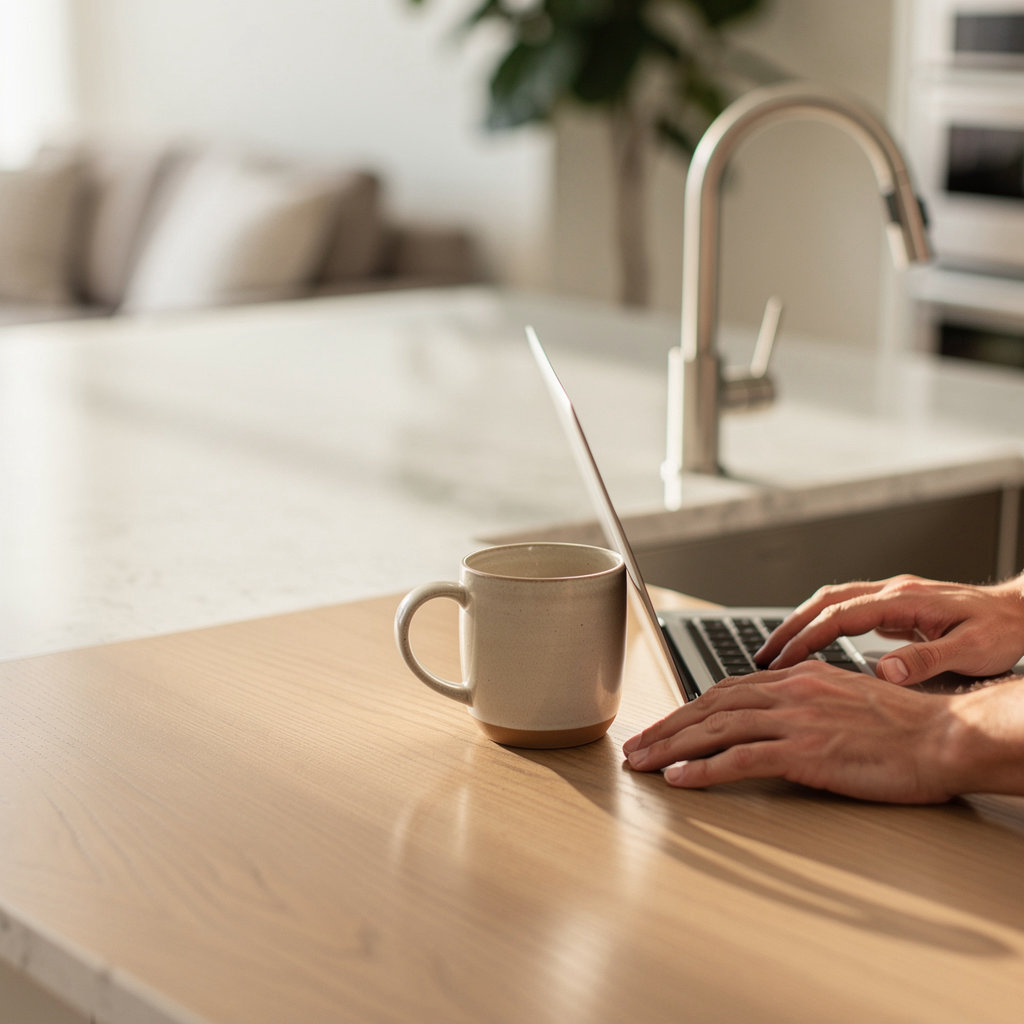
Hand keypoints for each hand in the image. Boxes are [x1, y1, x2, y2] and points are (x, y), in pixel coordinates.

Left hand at [623, 665, 959, 802]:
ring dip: (671, 747)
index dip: (688, 709)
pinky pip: (740, 759)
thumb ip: (804, 703)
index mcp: (797, 678)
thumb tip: (775, 719)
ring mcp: (794, 720)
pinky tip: (680, 780)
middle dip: (666, 727)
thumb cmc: (903, 726)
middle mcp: (788, 691)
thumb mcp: (844, 699)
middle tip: (636, 745)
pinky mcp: (804, 750)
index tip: (664, 725)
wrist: (943, 736)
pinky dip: (704, 770)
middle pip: (709, 706)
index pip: (725, 690)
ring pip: (714, 729)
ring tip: (642, 762)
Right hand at [756, 574, 1023, 685]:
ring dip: (801, 624)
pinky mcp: (898, 607)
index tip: (780, 662)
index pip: (839, 616)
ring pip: (832, 602)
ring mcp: (893, 597)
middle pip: (824, 602)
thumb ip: (927, 660)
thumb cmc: (1004, 632)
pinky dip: (822, 625)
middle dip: (789, 628)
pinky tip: (815, 646)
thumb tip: (884, 670)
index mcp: (903, 600)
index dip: (805, 638)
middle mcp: (892, 592)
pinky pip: (848, 611)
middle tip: (762, 655)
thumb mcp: (972, 651)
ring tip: (778, 651)